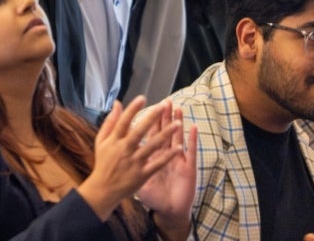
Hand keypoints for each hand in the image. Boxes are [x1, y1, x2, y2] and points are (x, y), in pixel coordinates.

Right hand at [77, 96, 183, 220]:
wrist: (103, 190)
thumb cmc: (103, 163)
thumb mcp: (101, 141)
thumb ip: (110, 121)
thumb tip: (117, 104)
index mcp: (114, 140)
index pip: (124, 121)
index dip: (133, 109)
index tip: (143, 98)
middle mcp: (124, 150)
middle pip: (139, 131)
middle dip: (152, 117)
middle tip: (164, 106)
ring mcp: (134, 162)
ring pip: (152, 146)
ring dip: (165, 134)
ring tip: (178, 123)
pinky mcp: (142, 175)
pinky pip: (157, 164)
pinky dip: (168, 156)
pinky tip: (179, 148)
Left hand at [137, 104, 196, 240]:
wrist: (168, 212)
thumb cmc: (154, 196)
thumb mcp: (139, 179)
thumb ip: (131, 164)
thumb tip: (120, 151)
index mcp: (153, 156)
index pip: (150, 134)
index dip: (149, 121)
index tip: (146, 104)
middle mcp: (165, 155)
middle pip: (164, 132)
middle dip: (164, 117)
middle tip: (165, 101)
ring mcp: (178, 160)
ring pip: (178, 138)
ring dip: (178, 124)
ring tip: (178, 109)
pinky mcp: (188, 168)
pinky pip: (191, 153)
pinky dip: (192, 141)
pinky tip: (193, 128)